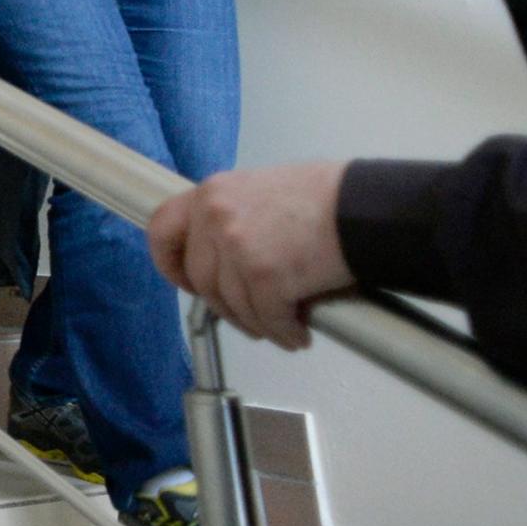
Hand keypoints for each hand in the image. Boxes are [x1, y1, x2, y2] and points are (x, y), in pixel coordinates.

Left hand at [147, 161, 354, 350]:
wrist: (364, 208)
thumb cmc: (328, 198)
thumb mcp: (261, 191)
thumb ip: (234, 216)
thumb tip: (226, 252)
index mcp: (212, 192)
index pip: (162, 229)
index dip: (170, 263)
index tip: (185, 281)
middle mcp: (215, 217)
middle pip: (202, 280)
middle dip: (227, 307)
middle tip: (251, 317)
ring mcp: (237, 247)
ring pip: (234, 306)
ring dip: (258, 325)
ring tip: (282, 327)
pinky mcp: (265, 277)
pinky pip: (267, 320)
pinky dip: (283, 333)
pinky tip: (299, 334)